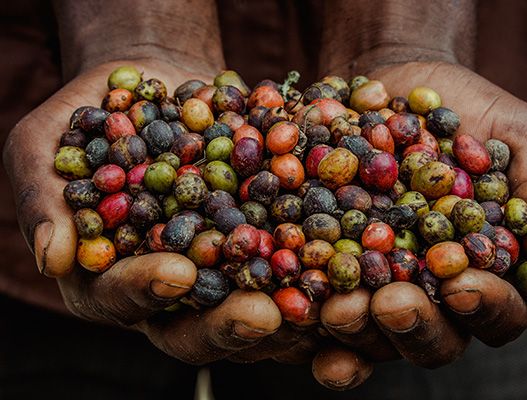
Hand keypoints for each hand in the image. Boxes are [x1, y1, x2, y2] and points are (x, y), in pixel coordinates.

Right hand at [3, 60, 286, 365]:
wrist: (153, 87)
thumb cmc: (87, 114)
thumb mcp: (45, 144)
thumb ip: (46, 198)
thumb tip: (53, 257)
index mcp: (108, 276)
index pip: (123, 298)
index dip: (148, 290)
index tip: (178, 273)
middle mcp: (166, 286)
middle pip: (195, 323)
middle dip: (229, 322)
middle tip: (266, 315)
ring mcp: (217, 268)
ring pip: (251, 304)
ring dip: (286, 308)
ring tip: (316, 300)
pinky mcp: (259, 241)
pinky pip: (288, 260)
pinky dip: (314, 262)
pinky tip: (341, 260)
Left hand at [312, 61, 526, 387]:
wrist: (399, 81)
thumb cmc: (469, 109)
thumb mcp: (520, 137)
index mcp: (487, 271)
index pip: (497, 311)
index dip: (484, 306)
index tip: (461, 284)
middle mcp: (432, 290)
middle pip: (431, 338)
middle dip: (412, 327)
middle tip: (391, 303)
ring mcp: (378, 282)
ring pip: (370, 332)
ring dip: (355, 328)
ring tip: (337, 305)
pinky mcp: (328, 265)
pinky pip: (316, 300)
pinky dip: (305, 314)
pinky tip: (292, 309)